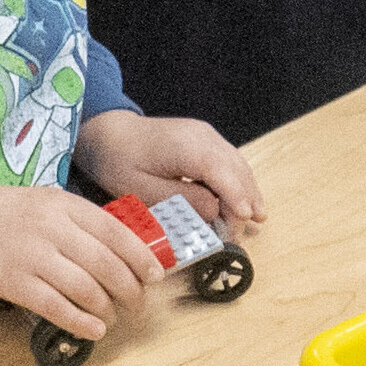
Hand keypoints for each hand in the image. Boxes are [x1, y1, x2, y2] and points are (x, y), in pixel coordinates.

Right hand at [0, 180, 167, 343]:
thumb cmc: (4, 214)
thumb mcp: (46, 201)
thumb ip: (80, 221)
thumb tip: (120, 250)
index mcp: (64, 205)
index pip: (116, 233)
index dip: (141, 258)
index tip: (154, 276)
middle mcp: (53, 230)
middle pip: (106, 265)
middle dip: (130, 290)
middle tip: (138, 304)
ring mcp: (33, 258)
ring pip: (86, 288)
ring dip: (107, 309)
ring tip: (113, 317)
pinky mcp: (15, 284)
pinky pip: (57, 307)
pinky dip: (81, 322)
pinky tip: (94, 330)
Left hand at [77, 110, 265, 232]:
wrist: (109, 132)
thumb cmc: (119, 160)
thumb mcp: (141, 189)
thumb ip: (180, 199)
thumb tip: (213, 210)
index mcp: (187, 147)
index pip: (222, 174)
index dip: (236, 197)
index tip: (244, 219)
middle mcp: (203, 137)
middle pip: (235, 170)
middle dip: (244, 201)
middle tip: (242, 232)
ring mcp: (206, 135)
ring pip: (237, 165)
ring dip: (247, 191)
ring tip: (255, 217)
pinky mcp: (205, 140)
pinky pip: (229, 161)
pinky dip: (238, 181)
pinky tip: (242, 199)